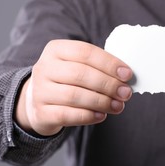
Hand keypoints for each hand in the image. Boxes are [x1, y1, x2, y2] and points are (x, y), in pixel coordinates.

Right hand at [15, 40, 132, 135]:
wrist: (37, 101)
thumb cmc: (65, 80)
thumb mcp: (75, 65)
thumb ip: (97, 67)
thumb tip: (125, 77)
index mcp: (55, 50)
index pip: (84, 51)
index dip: (108, 63)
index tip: (127, 74)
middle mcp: (44, 68)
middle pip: (79, 74)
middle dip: (107, 84)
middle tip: (125, 93)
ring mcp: (39, 91)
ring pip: (74, 95)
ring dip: (101, 101)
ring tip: (117, 106)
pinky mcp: (40, 112)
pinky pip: (67, 115)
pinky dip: (88, 116)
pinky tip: (101, 115)